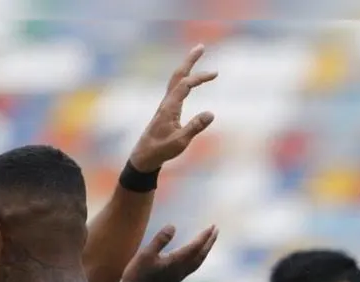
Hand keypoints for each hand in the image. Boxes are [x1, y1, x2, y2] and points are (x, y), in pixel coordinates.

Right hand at [122, 225, 217, 281]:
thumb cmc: (137, 275)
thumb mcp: (145, 254)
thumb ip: (159, 240)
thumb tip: (173, 226)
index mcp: (176, 261)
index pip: (195, 246)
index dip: (204, 236)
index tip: (213, 226)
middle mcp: (181, 269)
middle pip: (200, 254)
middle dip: (209, 242)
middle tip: (215, 230)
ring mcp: (178, 276)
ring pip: (198, 262)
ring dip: (205, 250)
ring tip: (209, 242)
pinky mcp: (174, 281)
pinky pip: (192, 267)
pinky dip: (197, 259)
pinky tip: (193, 258)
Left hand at [129, 45, 217, 172]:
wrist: (143, 156)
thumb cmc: (160, 150)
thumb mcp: (179, 142)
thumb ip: (194, 127)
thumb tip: (211, 113)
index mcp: (168, 108)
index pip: (184, 85)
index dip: (199, 77)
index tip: (215, 74)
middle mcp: (166, 103)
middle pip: (177, 76)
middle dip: (189, 61)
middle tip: (200, 46)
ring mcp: (165, 105)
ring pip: (175, 80)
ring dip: (186, 67)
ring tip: (197, 55)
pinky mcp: (166, 110)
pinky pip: (176, 88)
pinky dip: (184, 78)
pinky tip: (189, 79)